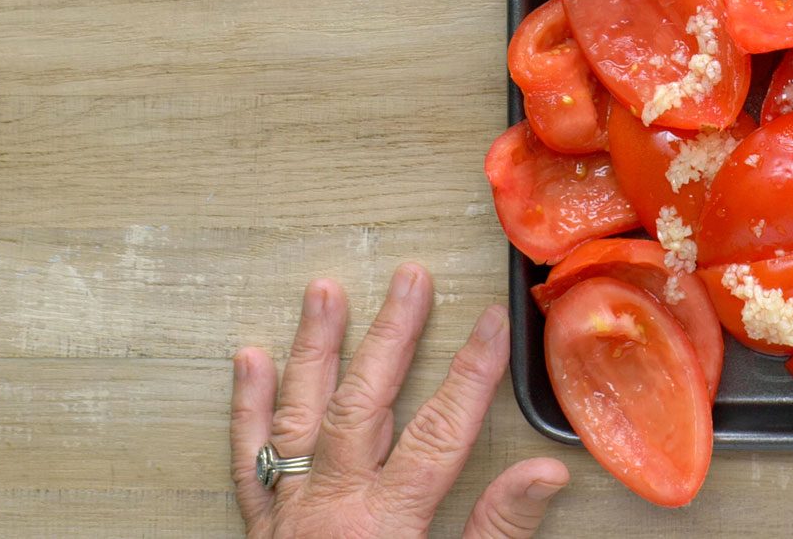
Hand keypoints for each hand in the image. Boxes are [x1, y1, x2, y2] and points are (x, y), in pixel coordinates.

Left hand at [230, 265, 568, 537]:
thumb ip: (497, 532)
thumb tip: (544, 474)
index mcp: (384, 524)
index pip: (439, 430)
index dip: (471, 372)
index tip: (491, 321)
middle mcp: (328, 509)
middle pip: (362, 404)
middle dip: (389, 337)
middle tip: (409, 279)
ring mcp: (287, 516)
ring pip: (298, 416)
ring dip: (312, 351)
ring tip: (323, 292)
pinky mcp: (259, 530)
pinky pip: (247, 460)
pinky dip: (247, 409)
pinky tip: (247, 360)